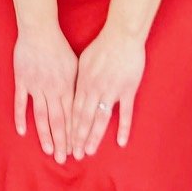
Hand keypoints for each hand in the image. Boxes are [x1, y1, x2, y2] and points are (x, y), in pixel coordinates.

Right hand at [12, 23, 77, 161]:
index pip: (73, 116)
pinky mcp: (22, 81)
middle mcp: (53, 90)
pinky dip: (21, 118)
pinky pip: (21, 103)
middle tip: (63, 159)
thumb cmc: (59, 45)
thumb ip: (77, 86)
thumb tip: (84, 103)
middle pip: (59, 120)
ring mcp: (36, 86)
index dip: (74, 135)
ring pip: (41, 116)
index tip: (77, 150)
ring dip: (45, 135)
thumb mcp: (75, 66)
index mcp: (67, 86)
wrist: (39, 30)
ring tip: (48, 151)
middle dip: (62, 141)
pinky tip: (22, 132)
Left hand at [70, 23, 145, 156]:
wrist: (122, 35)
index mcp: (83, 82)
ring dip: (94, 136)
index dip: (68, 127)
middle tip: (73, 154)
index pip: (72, 110)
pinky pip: (125, 113)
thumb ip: (79, 79)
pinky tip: (121, 142)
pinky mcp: (128, 90)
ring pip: (100, 118)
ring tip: (88, 151)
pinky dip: (123, 127)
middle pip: (84, 118)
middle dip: (77, 137)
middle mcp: (95, 89)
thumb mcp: (84, 61)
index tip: (63, 142)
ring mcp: (111, 91)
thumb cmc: (102, 46)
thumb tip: (70, 91)